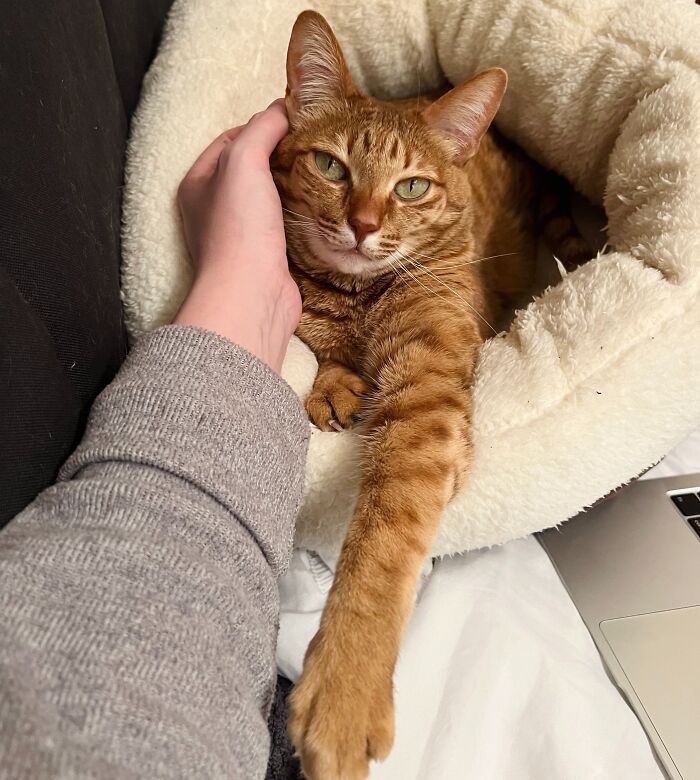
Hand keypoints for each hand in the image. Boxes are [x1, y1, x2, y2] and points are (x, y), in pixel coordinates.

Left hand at [174, 100, 300, 372]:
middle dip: (283, 157)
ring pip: (272, 199)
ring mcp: (242, 236)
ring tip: (325, 173)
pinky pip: (286, 227)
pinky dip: (303, 216)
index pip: (231, 140)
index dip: (262, 127)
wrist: (251, 297)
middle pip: (253, 170)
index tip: (295, 122)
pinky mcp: (266, 258)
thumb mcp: (243, 161)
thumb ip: (262, 129)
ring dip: (296, 187)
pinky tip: (323, 207)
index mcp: (199, 183)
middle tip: (316, 146)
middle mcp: (215, 210)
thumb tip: (284, 108)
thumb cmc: (238, 230)